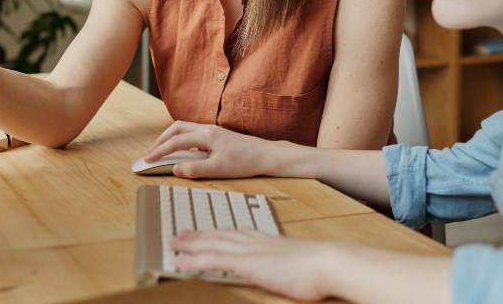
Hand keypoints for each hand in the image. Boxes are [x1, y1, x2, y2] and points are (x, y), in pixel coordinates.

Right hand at [144, 121, 279, 177]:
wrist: (266, 155)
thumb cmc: (245, 162)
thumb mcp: (219, 170)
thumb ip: (195, 169)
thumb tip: (175, 169)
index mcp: (206, 136)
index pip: (175, 141)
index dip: (159, 151)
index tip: (147, 160)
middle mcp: (208, 129)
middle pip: (176, 128)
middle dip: (161, 139)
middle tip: (151, 153)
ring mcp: (213, 130)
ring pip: (185, 128)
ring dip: (171, 137)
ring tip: (163, 150)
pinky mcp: (218, 134)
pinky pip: (193, 132)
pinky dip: (182, 138)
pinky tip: (183, 150)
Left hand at [171, 230, 335, 300]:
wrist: (328, 262)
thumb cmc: (322, 268)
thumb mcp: (302, 263)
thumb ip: (289, 263)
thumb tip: (290, 270)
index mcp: (268, 240)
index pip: (236, 233)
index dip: (218, 232)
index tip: (207, 231)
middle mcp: (255, 242)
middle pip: (220, 235)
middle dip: (199, 234)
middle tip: (181, 233)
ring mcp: (249, 251)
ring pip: (211, 244)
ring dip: (190, 244)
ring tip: (174, 243)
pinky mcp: (246, 264)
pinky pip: (212, 261)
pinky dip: (193, 260)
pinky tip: (180, 262)